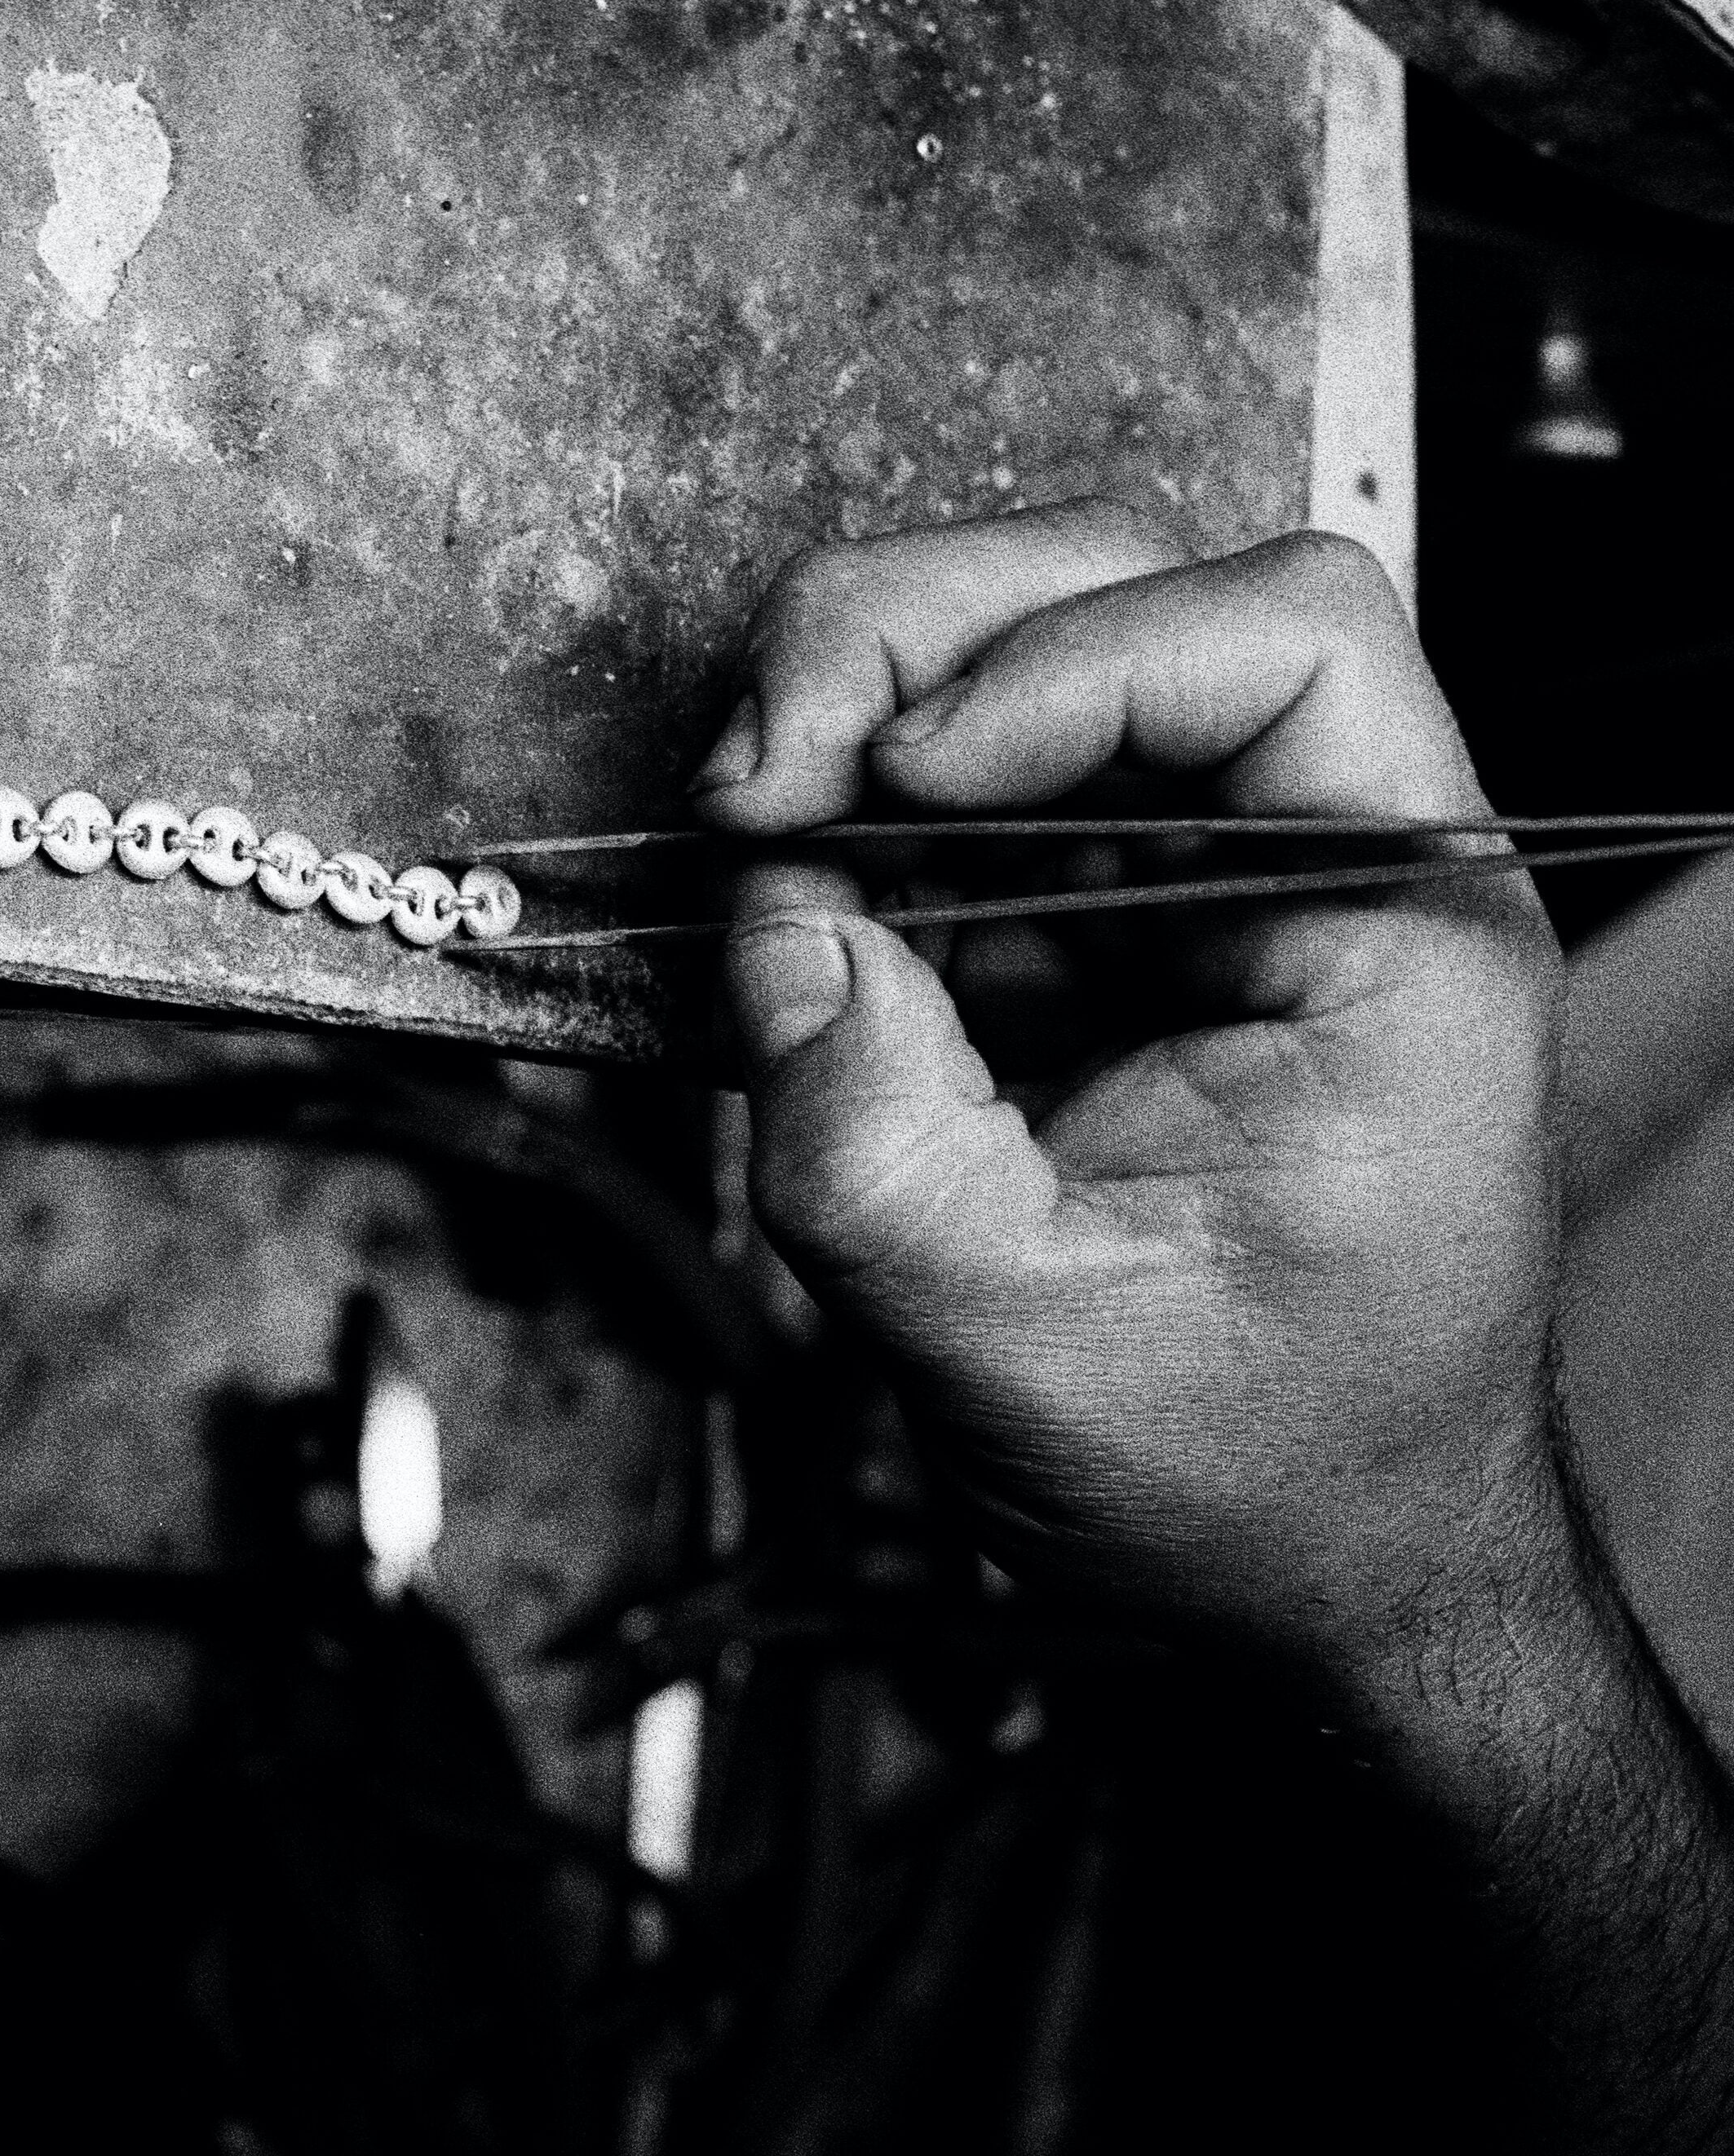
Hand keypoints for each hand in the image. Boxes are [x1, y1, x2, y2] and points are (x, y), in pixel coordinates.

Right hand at [695, 503, 1567, 1677]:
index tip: (912, 779)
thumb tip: (774, 934)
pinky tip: (782, 873)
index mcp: (1401, 935)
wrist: (1311, 1572)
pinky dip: (844, 797)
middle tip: (763, 768)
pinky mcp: (1093, 916)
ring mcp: (1198, 877)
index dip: (1073, 663)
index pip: (1283, 641)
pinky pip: (960, 781)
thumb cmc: (1260, 1479)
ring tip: (754, 809)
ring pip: (1031, 641)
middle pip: (1130, 583)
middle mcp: (1320, 864)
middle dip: (912, 637)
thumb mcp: (1026, 1344)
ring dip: (860, 693)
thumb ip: (875, 1146)